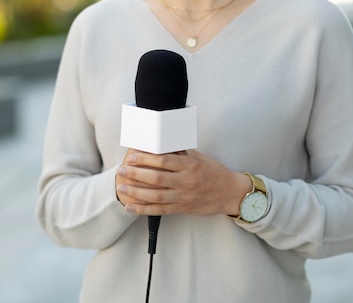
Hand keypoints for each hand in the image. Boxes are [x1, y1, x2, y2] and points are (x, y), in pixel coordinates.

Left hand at [115, 149, 250, 215]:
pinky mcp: (182, 209)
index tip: (132, 157)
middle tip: (122, 170)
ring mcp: (183, 197)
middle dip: (136, 174)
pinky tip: (130, 207)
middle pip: (156, 178)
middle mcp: (186, 181)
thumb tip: (160, 143)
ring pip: (155, 196)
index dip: (145, 159)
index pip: (163, 161)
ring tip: (122, 188)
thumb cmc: (214, 172)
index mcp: (189, 165)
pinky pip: (160, 210)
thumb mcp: (199, 157)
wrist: (230, 193)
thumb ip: (180, 152)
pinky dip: (143, 209)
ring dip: (136, 192)